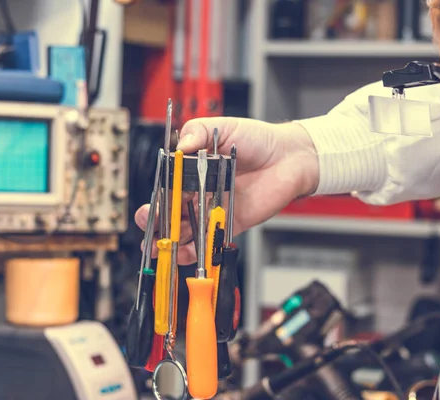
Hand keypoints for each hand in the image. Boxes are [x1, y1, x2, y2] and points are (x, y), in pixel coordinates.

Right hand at [135, 117, 318, 264]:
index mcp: (193, 171)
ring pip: (186, 230)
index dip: (158, 198)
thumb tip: (179, 144)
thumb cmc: (257, 139)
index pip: (167, 188)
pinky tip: (186, 252)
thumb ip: (196, 131)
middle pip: (171, 212)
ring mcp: (214, 210)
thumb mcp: (222, 126)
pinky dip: (196, 249)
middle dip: (157, 221)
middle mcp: (200, 192)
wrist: (287, 156)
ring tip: (162, 245)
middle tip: (151, 224)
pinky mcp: (230, 223)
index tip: (154, 204)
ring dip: (171, 240)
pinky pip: (210, 240)